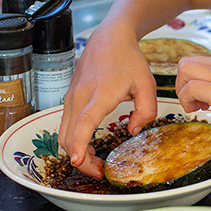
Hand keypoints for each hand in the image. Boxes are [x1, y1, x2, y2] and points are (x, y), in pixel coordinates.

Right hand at [57, 25, 157, 178]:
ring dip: (76, 152)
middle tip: (100, 172)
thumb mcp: (147, 84)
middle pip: (69, 136)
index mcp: (100, 93)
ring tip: (96, 162)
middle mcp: (80, 97)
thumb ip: (146, 111)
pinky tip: (88, 147)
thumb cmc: (129, 60)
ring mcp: (71, 98)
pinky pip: (65, 126)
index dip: (80, 144)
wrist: (109, 38)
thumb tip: (132, 130)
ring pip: (63, 134)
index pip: (85, 122)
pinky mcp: (69, 99)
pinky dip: (73, 141)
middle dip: (81, 160)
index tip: (77, 162)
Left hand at [174, 55, 210, 134]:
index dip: (196, 81)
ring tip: (194, 106)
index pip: (203, 64)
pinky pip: (190, 87)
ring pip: (184, 68)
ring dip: (182, 90)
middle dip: (182, 82)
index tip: (203, 99)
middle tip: (193, 101)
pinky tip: (197, 111)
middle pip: (188, 61)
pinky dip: (187, 100)